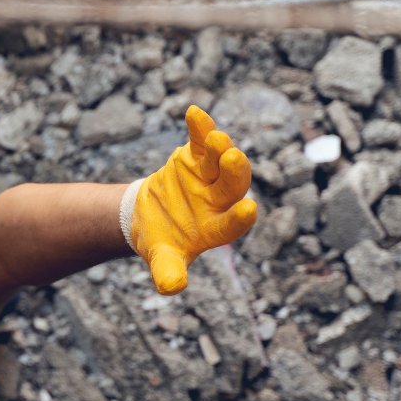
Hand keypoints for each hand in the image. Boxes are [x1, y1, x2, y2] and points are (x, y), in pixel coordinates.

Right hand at [127, 105, 256, 294]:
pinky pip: (201, 141)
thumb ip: (168, 270)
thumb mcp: (162, 257)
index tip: (249, 209)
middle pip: (233, 185)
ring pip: (221, 160)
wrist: (151, 216)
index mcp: (216, 228)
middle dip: (234, 172)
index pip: (232, 224)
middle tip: (232, 157)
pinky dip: (200, 127)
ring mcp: (210, 177)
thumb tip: (171, 288)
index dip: (240, 218)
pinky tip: (194, 112)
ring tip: (215, 138)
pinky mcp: (197, 158)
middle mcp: (220, 201)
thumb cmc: (161, 240)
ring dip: (219, 148)